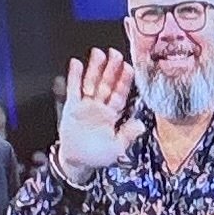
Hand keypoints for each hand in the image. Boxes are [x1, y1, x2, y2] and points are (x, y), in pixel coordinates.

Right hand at [52, 50, 141, 185]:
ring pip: (92, 82)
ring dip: (95, 68)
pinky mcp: (72, 107)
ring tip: (98, 53)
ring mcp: (86, 105)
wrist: (76, 162)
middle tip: (115, 53)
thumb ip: (127, 135)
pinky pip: (74, 89)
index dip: (124, 80)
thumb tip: (140, 125)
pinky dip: (75, 76)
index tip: (128, 67)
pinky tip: (77, 64)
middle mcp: (100, 107)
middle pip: (107, 83)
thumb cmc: (96, 156)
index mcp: (112, 115)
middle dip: (111, 68)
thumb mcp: (116, 148)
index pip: (120, 93)